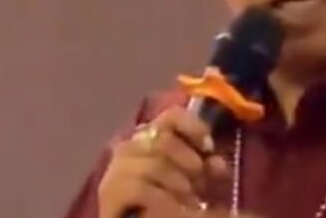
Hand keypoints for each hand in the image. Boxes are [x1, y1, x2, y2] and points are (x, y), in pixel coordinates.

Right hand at [97, 106, 229, 217]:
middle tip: (200, 184)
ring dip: (178, 185)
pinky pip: (140, 188)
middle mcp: (129, 148)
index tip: (208, 145)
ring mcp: (115, 170)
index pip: (171, 116)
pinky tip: (175, 209)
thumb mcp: (194, 183)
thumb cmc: (169, 204)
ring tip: (188, 202)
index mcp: (150, 138)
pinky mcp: (108, 194)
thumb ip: (205, 169)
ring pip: (153, 165)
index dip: (192, 126)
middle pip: (163, 140)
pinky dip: (163, 201)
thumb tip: (216, 162)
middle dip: (189, 163)